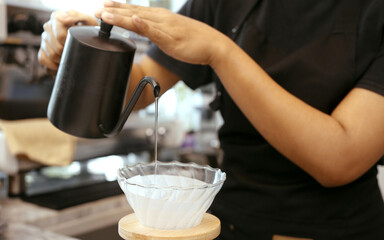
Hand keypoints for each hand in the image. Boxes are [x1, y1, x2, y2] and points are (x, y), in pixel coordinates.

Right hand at [38, 10, 97, 70]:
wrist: (89, 40)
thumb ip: (76, 16)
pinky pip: (44, 60)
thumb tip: (64, 18)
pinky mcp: (42, 51)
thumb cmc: (89, 30)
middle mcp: (48, 27)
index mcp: (57, 18)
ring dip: (63, 59)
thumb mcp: (87, 20)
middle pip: (56, 46)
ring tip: (71, 57)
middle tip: (76, 52)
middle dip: (68, 52)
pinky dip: (54, 65)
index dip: (67, 41)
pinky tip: (62, 62)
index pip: (58, 33)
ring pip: (51, 54)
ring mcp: (44, 40)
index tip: (74, 43)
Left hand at [94, 1, 230, 65]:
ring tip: (105, 14)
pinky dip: (142, 25)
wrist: (213, 45)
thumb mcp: (172, 34)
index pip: (136, 11)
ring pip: (139, 21)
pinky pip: (154, 32)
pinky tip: (132, 20)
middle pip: (133, 13)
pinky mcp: (171, 39)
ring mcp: (166, 28)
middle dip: (113, 11)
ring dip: (121, 16)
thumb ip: (157, 32)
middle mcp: (161, 19)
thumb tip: (144, 31)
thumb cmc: (194, 41)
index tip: (103, 7)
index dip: (118, 9)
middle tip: (96, 10)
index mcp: (161, 18)